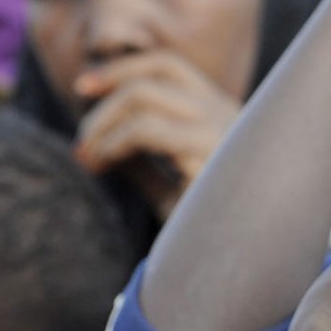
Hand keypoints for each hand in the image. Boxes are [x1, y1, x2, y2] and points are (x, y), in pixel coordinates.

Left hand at [72, 51, 243, 220]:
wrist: (249, 264)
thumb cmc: (214, 233)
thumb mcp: (172, 190)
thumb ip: (143, 162)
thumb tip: (96, 140)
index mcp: (223, 115)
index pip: (167, 66)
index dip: (120, 69)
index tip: (82, 87)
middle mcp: (228, 114)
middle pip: (152, 74)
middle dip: (103, 100)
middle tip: (81, 142)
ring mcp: (222, 130)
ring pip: (144, 94)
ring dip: (103, 122)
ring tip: (88, 157)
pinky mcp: (210, 155)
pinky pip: (147, 129)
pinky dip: (113, 141)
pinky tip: (103, 164)